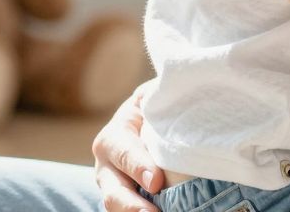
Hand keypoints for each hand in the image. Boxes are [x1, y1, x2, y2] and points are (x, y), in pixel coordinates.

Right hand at [91, 84, 163, 211]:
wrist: (147, 124)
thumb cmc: (154, 107)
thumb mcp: (152, 97)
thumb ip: (159, 95)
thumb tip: (182, 90)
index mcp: (114, 136)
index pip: (124, 152)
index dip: (138, 166)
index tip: (156, 182)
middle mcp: (107, 167)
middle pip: (113, 190)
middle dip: (131, 204)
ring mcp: (113, 187)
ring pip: (116, 206)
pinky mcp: (125, 200)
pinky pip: (126, 211)